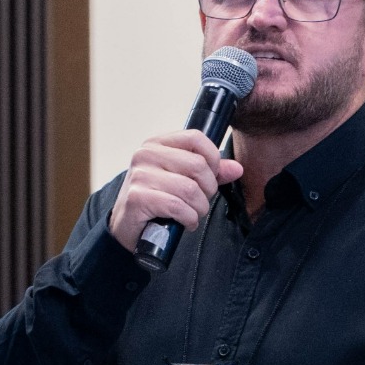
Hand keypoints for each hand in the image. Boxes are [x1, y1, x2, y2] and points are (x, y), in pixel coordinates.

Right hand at [108, 130, 243, 250]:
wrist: (127, 226)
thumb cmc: (156, 200)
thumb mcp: (183, 180)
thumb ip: (210, 172)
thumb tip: (237, 168)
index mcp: (158, 144)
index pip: (196, 138)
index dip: (213, 159)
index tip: (210, 176)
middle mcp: (146, 154)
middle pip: (197, 165)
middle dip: (208, 189)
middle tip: (200, 201)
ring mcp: (140, 175)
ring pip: (190, 189)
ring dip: (199, 208)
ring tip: (193, 213)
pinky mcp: (137, 197)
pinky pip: (178, 206)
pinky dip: (189, 219)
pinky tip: (185, 222)